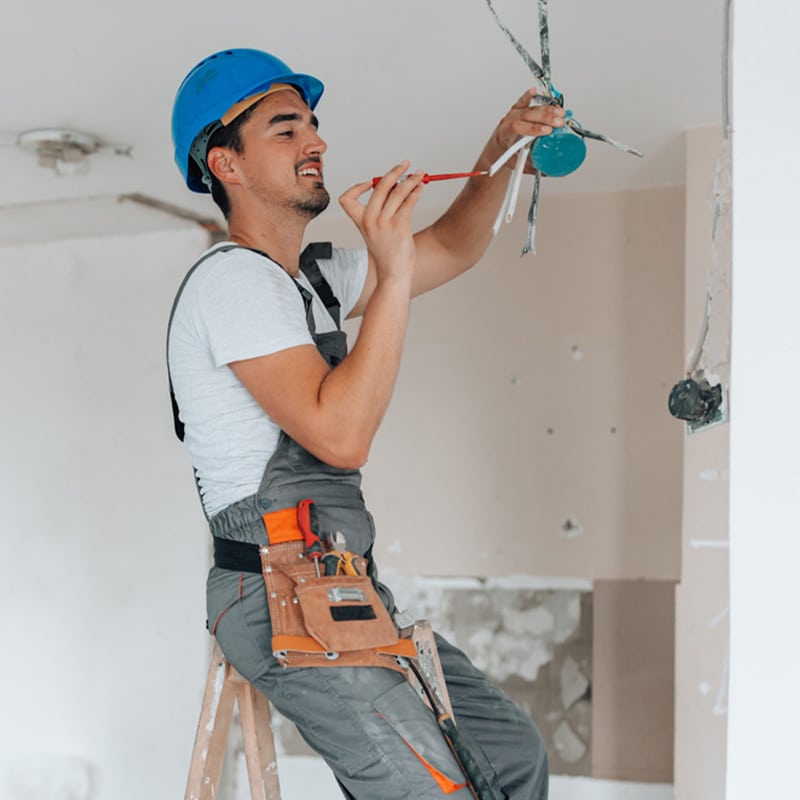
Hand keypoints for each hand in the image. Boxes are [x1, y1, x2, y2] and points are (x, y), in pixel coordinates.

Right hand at [339, 161, 424, 281]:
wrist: (393, 274)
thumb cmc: (388, 254)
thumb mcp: (377, 232)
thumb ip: (382, 211)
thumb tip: (396, 186)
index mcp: (360, 221)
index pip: (347, 199)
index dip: (357, 187)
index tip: (370, 182)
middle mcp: (370, 219)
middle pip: (381, 186)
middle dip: (396, 171)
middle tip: (406, 165)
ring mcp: (384, 222)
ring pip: (398, 191)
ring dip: (412, 180)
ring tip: (421, 175)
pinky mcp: (399, 225)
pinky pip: (408, 202)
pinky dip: (416, 192)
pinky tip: (420, 189)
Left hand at [490, 88, 566, 172]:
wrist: (497, 148)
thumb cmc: (506, 156)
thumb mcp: (517, 164)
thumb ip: (533, 166)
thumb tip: (550, 171)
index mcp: (505, 135)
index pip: (518, 128)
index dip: (534, 128)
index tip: (547, 131)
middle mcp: (508, 122)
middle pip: (527, 115)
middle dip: (545, 118)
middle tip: (560, 122)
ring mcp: (512, 115)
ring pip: (530, 109)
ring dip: (546, 110)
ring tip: (561, 113)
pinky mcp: (517, 110)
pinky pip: (523, 101)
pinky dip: (529, 96)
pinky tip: (535, 90)